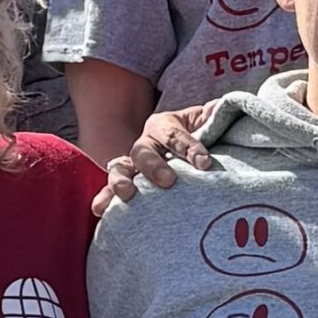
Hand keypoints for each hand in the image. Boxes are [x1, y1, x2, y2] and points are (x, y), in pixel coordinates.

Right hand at [91, 105, 210, 218]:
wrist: (189, 152)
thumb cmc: (201, 137)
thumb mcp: (207, 123)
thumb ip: (213, 116)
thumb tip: (217, 108)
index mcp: (164, 125)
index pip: (174, 135)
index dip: (189, 147)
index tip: (204, 162)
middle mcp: (145, 144)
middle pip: (143, 152)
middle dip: (154, 166)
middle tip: (168, 181)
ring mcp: (133, 166)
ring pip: (120, 169)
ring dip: (120, 181)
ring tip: (126, 194)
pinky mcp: (127, 185)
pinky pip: (111, 191)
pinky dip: (104, 199)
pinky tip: (100, 210)